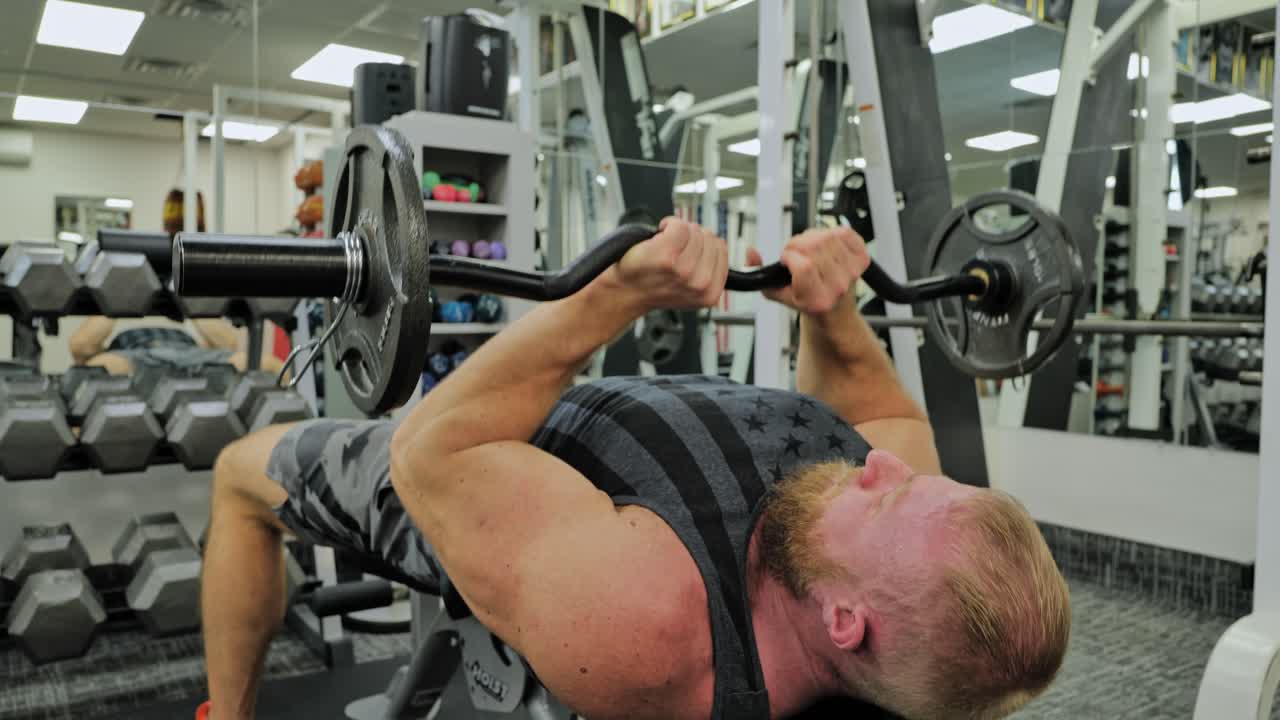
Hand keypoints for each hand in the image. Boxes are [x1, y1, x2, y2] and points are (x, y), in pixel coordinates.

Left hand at [608, 217, 728, 310]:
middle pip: (709, 237)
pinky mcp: (666, 254)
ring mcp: (684, 269)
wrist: (624, 291)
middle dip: (692, 238)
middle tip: (674, 251)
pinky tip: (658, 235)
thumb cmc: (652, 284)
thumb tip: (717, 245)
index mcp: (710, 292)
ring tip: (664, 246)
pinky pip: (679, 225)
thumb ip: (709, 271)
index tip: (688, 254)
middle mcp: (699, 283)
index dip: (703, 245)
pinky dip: (667, 224)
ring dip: (678, 232)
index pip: (721, 249)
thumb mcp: (690, 289)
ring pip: (694, 230)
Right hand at [746, 226, 869, 314]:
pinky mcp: (861, 258)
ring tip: (809, 249)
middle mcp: (837, 287)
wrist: (835, 309)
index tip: (786, 259)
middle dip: (797, 244)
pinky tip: (826, 244)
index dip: (789, 256)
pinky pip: (843, 232)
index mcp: (817, 299)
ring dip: (812, 237)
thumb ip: (757, 274)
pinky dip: (831, 233)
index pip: (804, 266)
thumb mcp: (776, 293)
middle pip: (814, 247)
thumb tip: (751, 253)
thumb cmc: (807, 300)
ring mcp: (851, 272)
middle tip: (795, 253)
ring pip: (826, 236)